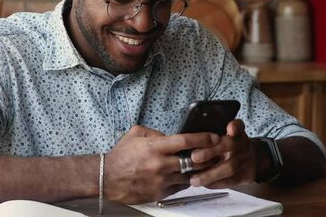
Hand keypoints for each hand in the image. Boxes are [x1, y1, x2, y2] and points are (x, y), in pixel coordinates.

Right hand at [103, 125, 219, 203]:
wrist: (107, 178)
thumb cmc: (122, 155)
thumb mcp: (136, 134)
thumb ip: (156, 133)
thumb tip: (172, 136)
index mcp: (155, 147)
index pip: (185, 141)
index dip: (203, 138)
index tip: (214, 137)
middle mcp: (160, 165)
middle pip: (194, 161)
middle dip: (209, 156)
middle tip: (218, 152)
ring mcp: (161, 181)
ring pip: (191, 176)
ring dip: (201, 170)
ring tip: (208, 164)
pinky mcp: (161, 193)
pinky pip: (181, 186)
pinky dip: (187, 180)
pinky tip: (189, 174)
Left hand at [188, 119, 257, 188]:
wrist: (249, 160)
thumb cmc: (227, 146)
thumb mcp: (222, 135)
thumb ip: (210, 135)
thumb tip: (187, 136)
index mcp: (236, 131)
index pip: (238, 126)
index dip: (234, 127)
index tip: (230, 128)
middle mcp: (243, 144)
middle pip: (230, 145)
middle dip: (211, 152)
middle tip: (194, 157)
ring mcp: (247, 159)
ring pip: (230, 168)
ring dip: (210, 174)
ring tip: (194, 179)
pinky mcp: (247, 174)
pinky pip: (232, 181)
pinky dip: (217, 183)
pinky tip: (205, 184)